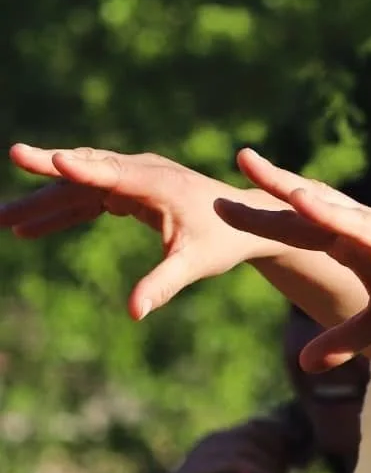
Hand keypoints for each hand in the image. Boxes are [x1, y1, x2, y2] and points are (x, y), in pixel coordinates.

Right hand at [1, 145, 280, 320]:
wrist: (244, 222)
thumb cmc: (223, 241)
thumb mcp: (196, 264)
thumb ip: (164, 283)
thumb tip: (135, 313)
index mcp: (160, 184)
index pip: (113, 173)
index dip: (82, 168)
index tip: (54, 159)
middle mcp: (144, 173)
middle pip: (87, 170)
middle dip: (46, 173)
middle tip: (11, 170)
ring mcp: (134, 179)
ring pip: (81, 186)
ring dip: (43, 202)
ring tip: (1, 220)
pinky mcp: (130, 191)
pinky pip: (88, 199)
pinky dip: (61, 214)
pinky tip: (30, 231)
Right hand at [134, 415, 292, 472]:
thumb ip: (247, 472)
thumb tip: (283, 469)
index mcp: (218, 441)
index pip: (257, 425)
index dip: (280, 436)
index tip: (296, 454)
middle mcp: (212, 441)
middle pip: (256, 431)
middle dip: (278, 446)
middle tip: (290, 467)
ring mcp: (204, 453)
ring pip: (249, 443)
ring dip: (272, 458)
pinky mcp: (200, 469)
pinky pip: (238, 460)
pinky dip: (260, 466)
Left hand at [216, 148, 370, 369]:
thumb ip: (345, 336)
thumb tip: (304, 364)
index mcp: (360, 242)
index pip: (304, 223)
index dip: (265, 210)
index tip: (220, 197)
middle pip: (325, 207)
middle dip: (286, 186)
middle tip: (244, 160)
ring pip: (366, 224)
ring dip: (333, 213)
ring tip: (298, 198)